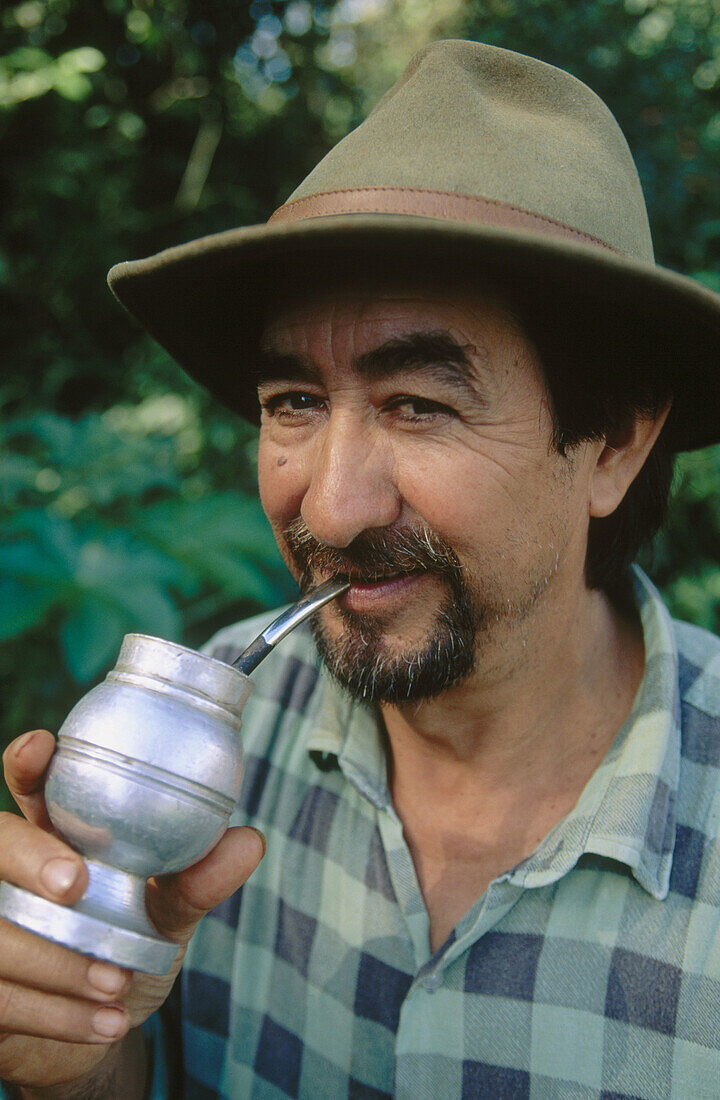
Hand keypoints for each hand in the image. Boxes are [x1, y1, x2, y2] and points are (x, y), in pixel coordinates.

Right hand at [0, 729, 264, 1093]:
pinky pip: (3, 1000)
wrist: (105, 1026)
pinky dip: (60, 1014)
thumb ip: (197, 879)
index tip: (43, 745)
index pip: (30, 787)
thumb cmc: (131, 945)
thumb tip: (248, 841)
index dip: (28, 764)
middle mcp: (11, 877)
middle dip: (31, 858)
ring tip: (115, 980)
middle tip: (76, 883)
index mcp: (56, 836)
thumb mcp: (168, 911)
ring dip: (59, 960)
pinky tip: (105, 1023)